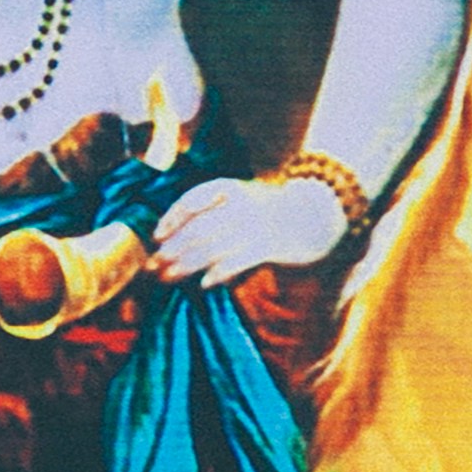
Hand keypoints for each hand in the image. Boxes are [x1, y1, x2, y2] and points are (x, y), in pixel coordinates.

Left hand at [143, 174, 348, 288]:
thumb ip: (212, 213)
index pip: (193, 200)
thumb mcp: (240, 200)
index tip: (156, 237)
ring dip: (187, 265)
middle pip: (198, 228)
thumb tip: (172, 239)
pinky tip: (204, 284)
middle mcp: (242, 203)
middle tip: (153, 267)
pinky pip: (238, 261)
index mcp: (230, 188)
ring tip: (169, 278)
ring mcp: (257, 224)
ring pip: (213, 247)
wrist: (318, 214)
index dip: (171, 218)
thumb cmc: (268, 211)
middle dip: (172, 249)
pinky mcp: (271, 246)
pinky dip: (219, 273)